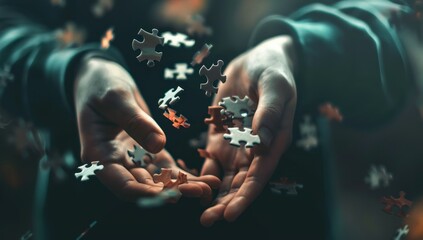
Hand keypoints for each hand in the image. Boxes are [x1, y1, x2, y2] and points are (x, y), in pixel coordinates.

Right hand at [74, 58, 219, 202]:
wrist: (101, 79)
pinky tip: (203, 179)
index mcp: (99, 155)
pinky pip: (166, 167)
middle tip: (200, 192)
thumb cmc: (101, 85)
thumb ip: (134, 121)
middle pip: (144, 186)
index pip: (122, 184)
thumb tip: (159, 144)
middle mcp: (115, 163)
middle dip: (173, 192)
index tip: (172, 196)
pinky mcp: (147, 151)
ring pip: (158, 180)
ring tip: (208, 188)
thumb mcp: (115, 98)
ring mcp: (132, 159)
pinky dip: (183, 174)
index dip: (147, 193)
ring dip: (182, 186)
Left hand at [200, 36, 297, 225]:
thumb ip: (269, 112)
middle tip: (207, 220)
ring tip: (191, 206)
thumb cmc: (273, 71)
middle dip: (225, 202)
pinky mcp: (220, 136)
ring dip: (210, 193)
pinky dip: (199, 173)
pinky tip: (185, 185)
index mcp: (273, 141)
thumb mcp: (275, 86)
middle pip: (239, 182)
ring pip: (223, 176)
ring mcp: (236, 144)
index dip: (245, 196)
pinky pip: (209, 159)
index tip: (230, 214)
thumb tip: (261, 143)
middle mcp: (254, 149)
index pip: (259, 174)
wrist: (259, 60)